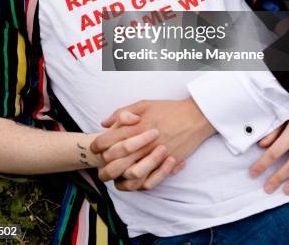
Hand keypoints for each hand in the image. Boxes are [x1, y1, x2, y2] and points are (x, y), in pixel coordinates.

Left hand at [91, 98, 215, 189]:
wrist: (194, 117)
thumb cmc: (168, 109)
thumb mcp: (144, 104)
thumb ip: (122, 113)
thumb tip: (105, 123)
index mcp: (135, 127)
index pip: (108, 141)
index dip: (97, 145)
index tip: (94, 147)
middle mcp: (142, 144)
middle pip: (115, 163)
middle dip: (103, 168)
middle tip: (100, 167)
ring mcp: (154, 156)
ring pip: (130, 176)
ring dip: (119, 179)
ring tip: (114, 177)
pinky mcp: (165, 165)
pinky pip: (148, 182)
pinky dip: (138, 185)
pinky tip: (132, 181)